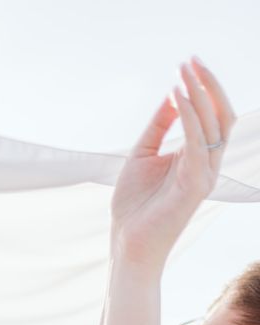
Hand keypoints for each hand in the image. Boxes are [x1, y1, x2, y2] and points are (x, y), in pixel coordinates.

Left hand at [111, 58, 234, 270]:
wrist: (127, 240)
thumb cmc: (134, 203)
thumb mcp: (143, 154)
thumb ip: (158, 128)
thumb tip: (172, 95)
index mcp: (196, 158)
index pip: (210, 116)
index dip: (203, 89)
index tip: (186, 64)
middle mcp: (206, 164)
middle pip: (220, 116)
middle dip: (207, 86)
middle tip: (190, 61)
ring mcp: (204, 175)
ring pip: (212, 127)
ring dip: (199, 96)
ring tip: (183, 73)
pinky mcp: (194, 186)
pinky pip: (197, 144)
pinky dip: (188, 118)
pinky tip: (177, 98)